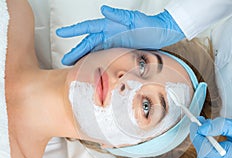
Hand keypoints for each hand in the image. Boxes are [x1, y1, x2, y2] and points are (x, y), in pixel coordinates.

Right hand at [56, 5, 183, 65]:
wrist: (161, 34)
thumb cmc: (149, 25)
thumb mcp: (134, 18)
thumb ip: (118, 15)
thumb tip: (104, 9)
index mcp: (109, 25)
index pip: (88, 27)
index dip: (74, 30)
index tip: (61, 32)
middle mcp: (109, 35)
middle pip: (88, 43)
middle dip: (76, 51)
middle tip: (65, 60)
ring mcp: (113, 44)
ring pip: (94, 52)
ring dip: (84, 58)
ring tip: (74, 65)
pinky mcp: (119, 52)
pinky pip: (104, 57)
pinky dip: (96, 61)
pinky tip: (91, 67)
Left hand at [190, 117, 231, 157]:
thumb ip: (217, 126)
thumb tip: (201, 128)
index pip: (205, 149)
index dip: (197, 135)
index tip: (195, 124)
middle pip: (203, 155)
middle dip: (198, 138)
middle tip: (200, 125)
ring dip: (201, 145)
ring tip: (206, 132)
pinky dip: (206, 153)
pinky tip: (210, 142)